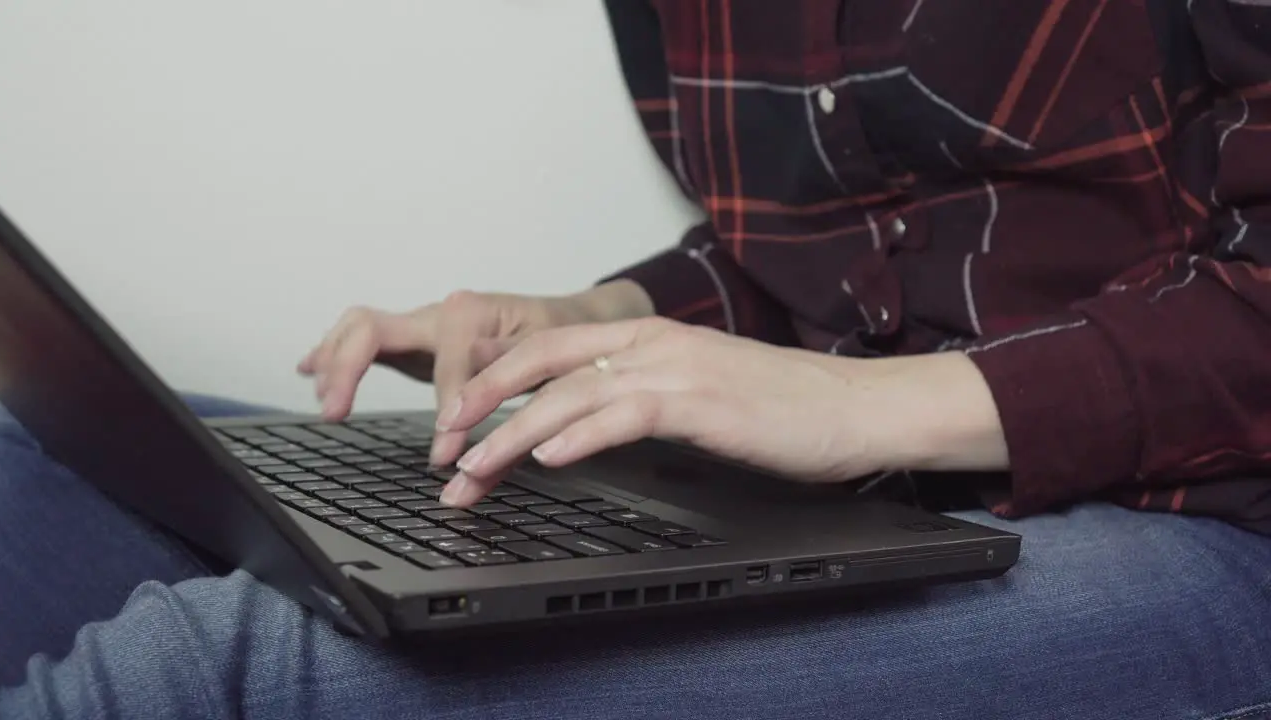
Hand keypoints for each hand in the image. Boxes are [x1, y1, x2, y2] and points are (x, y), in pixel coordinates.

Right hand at [297, 280, 652, 464]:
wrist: (574, 321)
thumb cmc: (565, 342)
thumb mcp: (553, 370)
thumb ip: (513, 404)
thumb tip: (473, 438)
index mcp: (474, 314)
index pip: (445, 366)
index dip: (445, 412)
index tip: (446, 458)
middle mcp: (442, 312)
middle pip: (373, 326)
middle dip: (347, 366)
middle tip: (335, 412)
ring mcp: (425, 324)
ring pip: (361, 328)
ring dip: (333, 360)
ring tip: (322, 399)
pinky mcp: (419, 340)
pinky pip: (366, 339)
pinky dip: (335, 353)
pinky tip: (308, 369)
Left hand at [434, 317, 1007, 506]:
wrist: (854, 407)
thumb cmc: (782, 408)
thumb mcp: (698, 394)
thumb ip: (641, 400)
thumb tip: (583, 428)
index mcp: (650, 337)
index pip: (552, 345)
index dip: (496, 376)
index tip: (457, 414)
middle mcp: (653, 342)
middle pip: (542, 358)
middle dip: (481, 399)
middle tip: (441, 440)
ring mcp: (675, 366)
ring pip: (568, 391)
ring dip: (510, 434)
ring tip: (472, 470)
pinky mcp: (699, 400)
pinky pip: (621, 412)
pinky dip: (576, 435)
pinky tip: (544, 459)